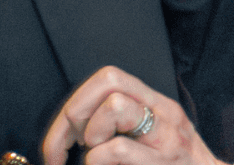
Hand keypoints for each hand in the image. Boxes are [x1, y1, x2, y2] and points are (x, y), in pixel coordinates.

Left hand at [41, 65, 224, 164]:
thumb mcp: (155, 139)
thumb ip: (126, 126)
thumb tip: (74, 128)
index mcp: (156, 105)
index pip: (110, 77)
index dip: (77, 102)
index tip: (67, 136)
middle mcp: (163, 114)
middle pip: (109, 80)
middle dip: (76, 113)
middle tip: (74, 145)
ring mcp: (166, 138)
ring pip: (115, 106)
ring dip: (92, 137)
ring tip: (97, 159)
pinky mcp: (162, 163)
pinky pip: (115, 150)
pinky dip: (96, 162)